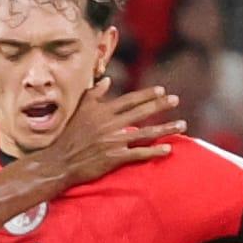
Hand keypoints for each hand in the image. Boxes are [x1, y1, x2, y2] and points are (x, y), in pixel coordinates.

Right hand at [46, 79, 186, 188]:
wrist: (60, 162)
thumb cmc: (69, 136)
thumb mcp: (79, 110)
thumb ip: (94, 94)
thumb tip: (106, 80)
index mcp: (103, 112)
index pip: (130, 100)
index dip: (146, 95)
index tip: (161, 90)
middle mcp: (111, 125)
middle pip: (141, 112)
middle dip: (160, 105)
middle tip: (176, 100)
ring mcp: (114, 141)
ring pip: (145, 132)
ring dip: (166, 128)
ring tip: (181, 124)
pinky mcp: (115, 158)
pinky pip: (139, 153)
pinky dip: (154, 151)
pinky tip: (168, 148)